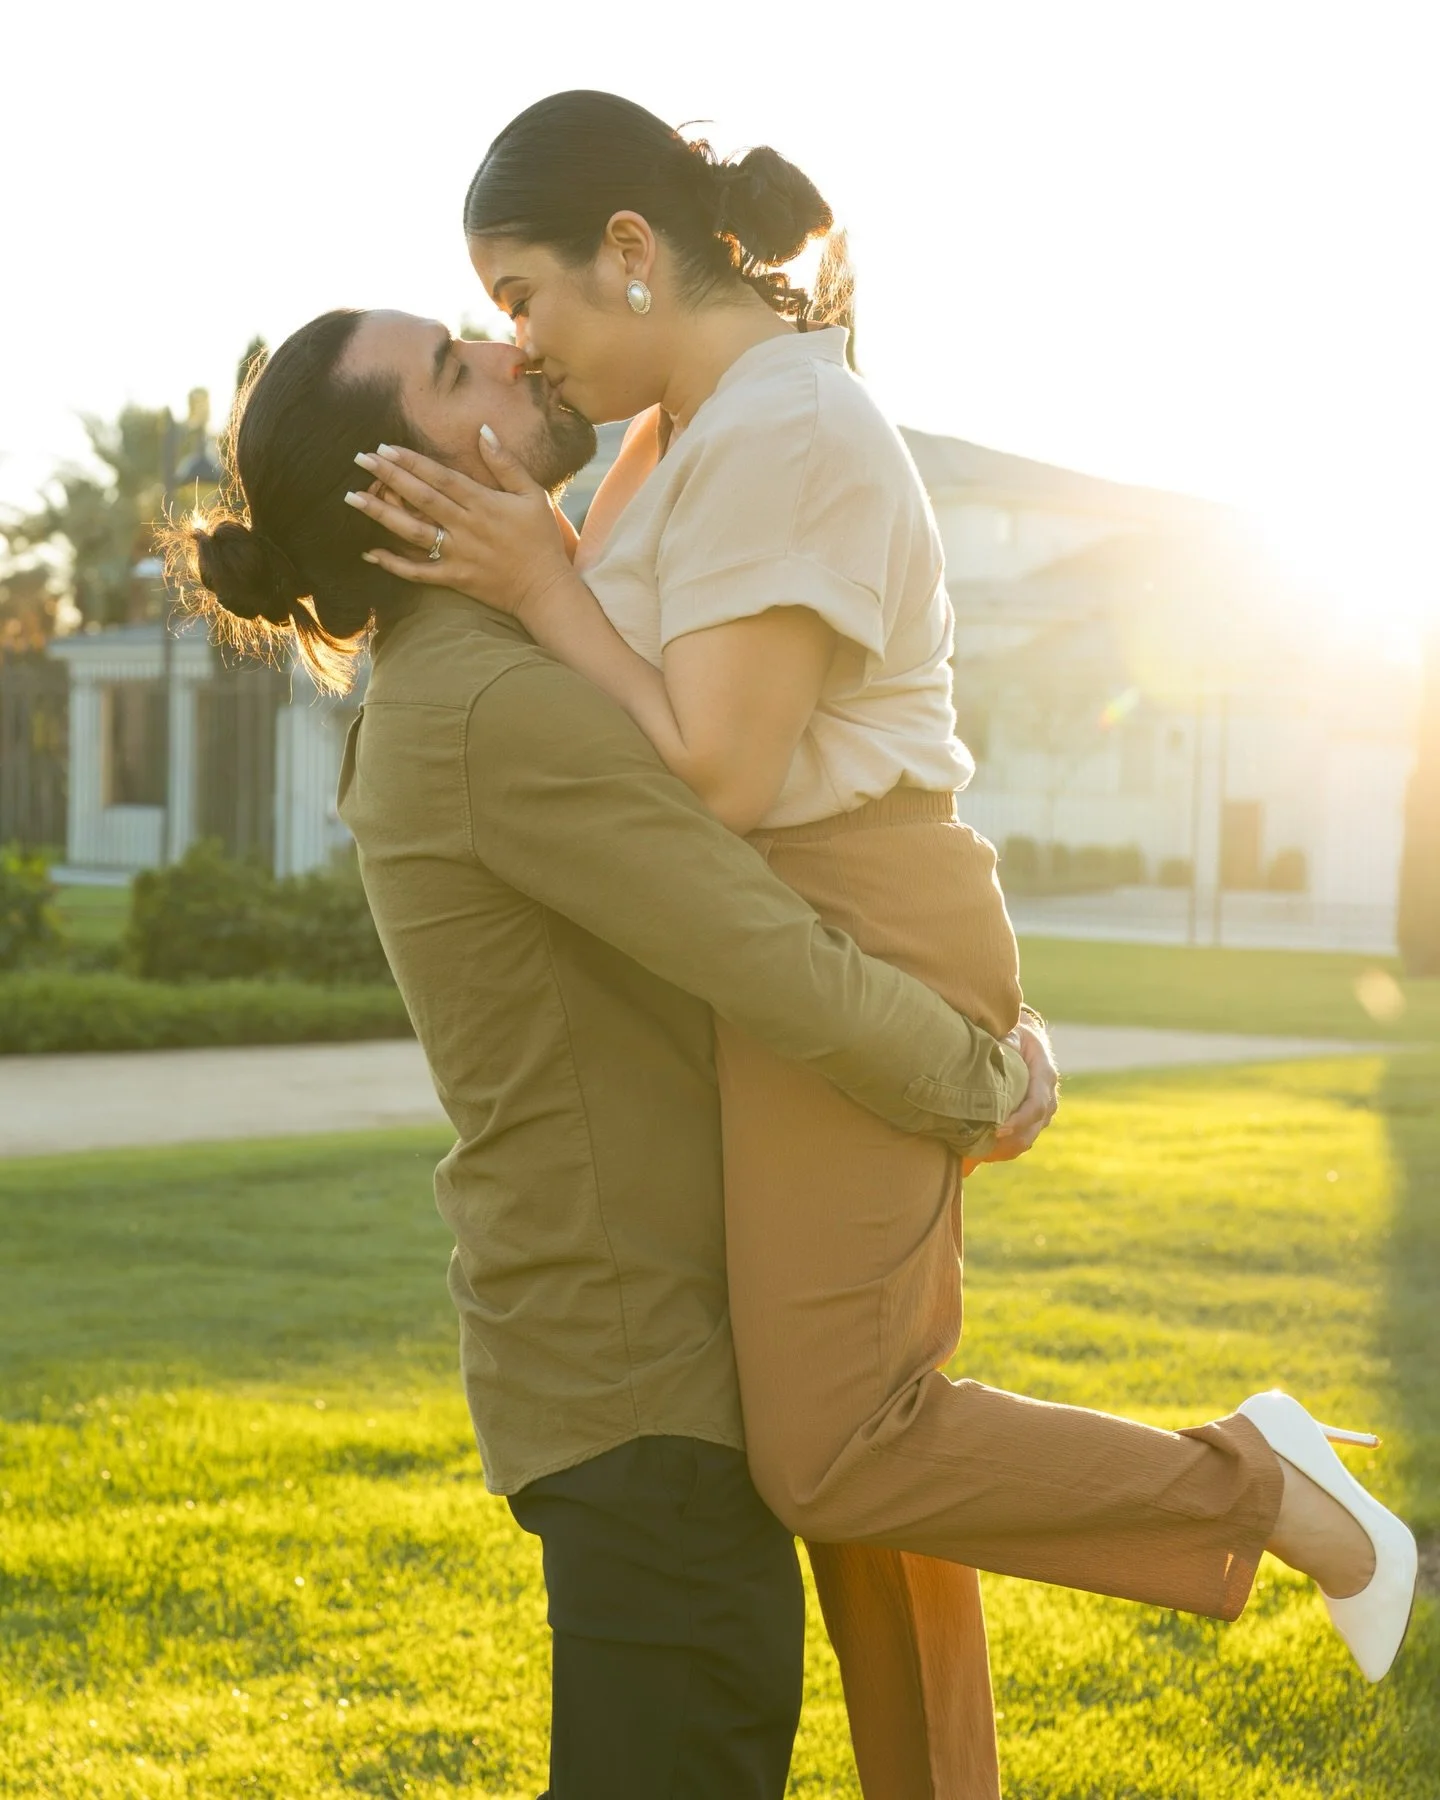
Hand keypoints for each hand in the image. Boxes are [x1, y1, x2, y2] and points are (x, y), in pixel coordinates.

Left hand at [344, 434, 572, 617]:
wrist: (545, 589)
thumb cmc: (541, 539)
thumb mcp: (533, 495)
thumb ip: (506, 463)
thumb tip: (483, 431)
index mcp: (484, 504)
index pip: (441, 477)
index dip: (412, 461)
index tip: (385, 447)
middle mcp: (467, 527)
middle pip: (421, 498)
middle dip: (389, 477)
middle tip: (360, 460)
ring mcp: (458, 555)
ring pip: (413, 532)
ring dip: (382, 514)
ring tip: (353, 499)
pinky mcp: (454, 578)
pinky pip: (419, 572)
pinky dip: (394, 564)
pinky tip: (370, 552)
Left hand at [965, 1017, 1059, 1171]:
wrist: (1030, 1044)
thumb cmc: (1018, 1036)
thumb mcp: (1015, 1032)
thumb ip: (1009, 1040)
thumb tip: (1002, 1045)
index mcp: (1045, 1076)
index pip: (1036, 1106)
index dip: (1018, 1121)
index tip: (997, 1129)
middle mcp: (1048, 1098)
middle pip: (1031, 1130)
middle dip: (1007, 1142)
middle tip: (979, 1148)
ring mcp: (1042, 1113)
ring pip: (1026, 1140)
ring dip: (1003, 1150)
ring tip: (976, 1154)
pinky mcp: (1033, 1122)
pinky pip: (1020, 1141)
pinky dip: (1002, 1150)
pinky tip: (980, 1153)